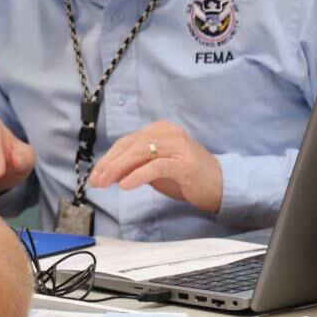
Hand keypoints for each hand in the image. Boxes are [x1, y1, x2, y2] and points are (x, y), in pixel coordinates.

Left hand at [88, 120, 221, 213]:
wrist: (221, 186)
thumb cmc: (187, 177)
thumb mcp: (157, 169)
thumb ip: (137, 165)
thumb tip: (110, 172)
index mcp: (160, 130)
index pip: (127, 141)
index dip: (108, 158)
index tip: (95, 174)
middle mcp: (168, 133)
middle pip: (130, 145)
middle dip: (109, 163)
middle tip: (96, 181)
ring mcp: (177, 146)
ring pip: (140, 152)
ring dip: (118, 168)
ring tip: (105, 183)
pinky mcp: (184, 163)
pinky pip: (155, 166)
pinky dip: (137, 175)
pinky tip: (125, 185)